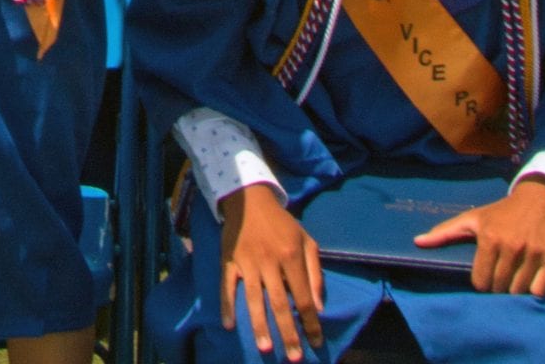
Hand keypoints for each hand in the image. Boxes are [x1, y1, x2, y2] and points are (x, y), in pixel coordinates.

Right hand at [219, 183, 324, 361]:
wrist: (249, 197)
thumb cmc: (282, 223)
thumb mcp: (306, 240)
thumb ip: (315, 272)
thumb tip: (318, 307)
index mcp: (291, 256)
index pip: (303, 298)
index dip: (310, 322)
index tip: (315, 342)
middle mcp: (270, 261)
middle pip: (280, 304)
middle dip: (288, 334)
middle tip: (293, 357)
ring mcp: (247, 261)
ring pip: (254, 299)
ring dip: (260, 325)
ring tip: (265, 348)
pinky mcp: (229, 259)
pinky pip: (226, 285)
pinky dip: (227, 305)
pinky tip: (228, 324)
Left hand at [413, 175, 544, 296]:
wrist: (538, 200)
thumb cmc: (500, 213)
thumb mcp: (472, 219)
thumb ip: (444, 233)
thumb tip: (417, 242)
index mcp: (489, 238)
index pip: (481, 282)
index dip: (482, 283)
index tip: (485, 276)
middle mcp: (511, 246)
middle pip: (500, 288)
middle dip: (498, 288)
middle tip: (500, 278)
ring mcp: (533, 252)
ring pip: (520, 292)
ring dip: (516, 290)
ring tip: (514, 277)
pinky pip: (540, 291)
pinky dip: (534, 290)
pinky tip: (530, 278)